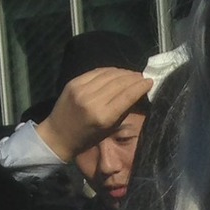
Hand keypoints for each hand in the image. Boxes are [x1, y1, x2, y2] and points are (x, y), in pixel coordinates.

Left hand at [36, 68, 152, 161]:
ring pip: (109, 74)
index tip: (150, 81)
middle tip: (143, 77)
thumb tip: (136, 93)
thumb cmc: (86, 138)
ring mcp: (82, 89)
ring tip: (132, 74)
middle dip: (133, 78)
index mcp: (103, 117)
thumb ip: (123, 110)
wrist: (58, 135)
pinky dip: (109, 71)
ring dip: (123, 72)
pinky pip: (97, 72)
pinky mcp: (74, 82)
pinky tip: (117, 72)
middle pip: (119, 82)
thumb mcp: (109, 129)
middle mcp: (93, 101)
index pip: (127, 96)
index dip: (140, 86)